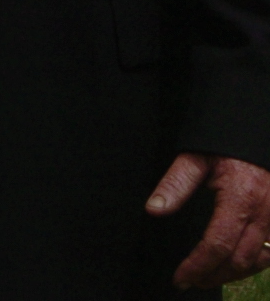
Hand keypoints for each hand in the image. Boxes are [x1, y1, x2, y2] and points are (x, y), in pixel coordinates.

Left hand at [147, 151, 269, 287]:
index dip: (197, 265)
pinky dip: (254, 264)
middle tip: (190, 279)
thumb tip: (154, 209)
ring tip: (208, 276)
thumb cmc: (224, 144)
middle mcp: (265, 213)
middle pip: (239, 260)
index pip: (218, 245)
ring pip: (259, 261)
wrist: (254, 134)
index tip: (180, 277)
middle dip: (213, 274)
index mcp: (241, 198)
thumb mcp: (195, 157)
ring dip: (233, 274)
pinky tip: (235, 265)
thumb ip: (175, 183)